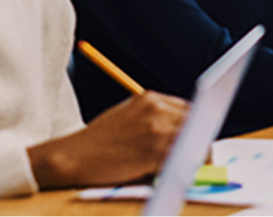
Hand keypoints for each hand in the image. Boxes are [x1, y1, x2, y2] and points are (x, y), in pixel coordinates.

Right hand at [29, 90, 189, 188]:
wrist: (73, 157)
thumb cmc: (99, 141)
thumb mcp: (127, 116)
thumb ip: (154, 119)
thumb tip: (183, 132)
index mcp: (150, 98)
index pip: (188, 109)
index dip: (195, 126)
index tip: (198, 138)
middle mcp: (155, 109)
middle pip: (195, 123)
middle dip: (197, 140)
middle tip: (197, 156)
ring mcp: (155, 129)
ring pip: (192, 142)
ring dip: (193, 155)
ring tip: (186, 166)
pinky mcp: (153, 151)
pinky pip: (180, 159)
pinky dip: (182, 167)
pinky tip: (175, 173)